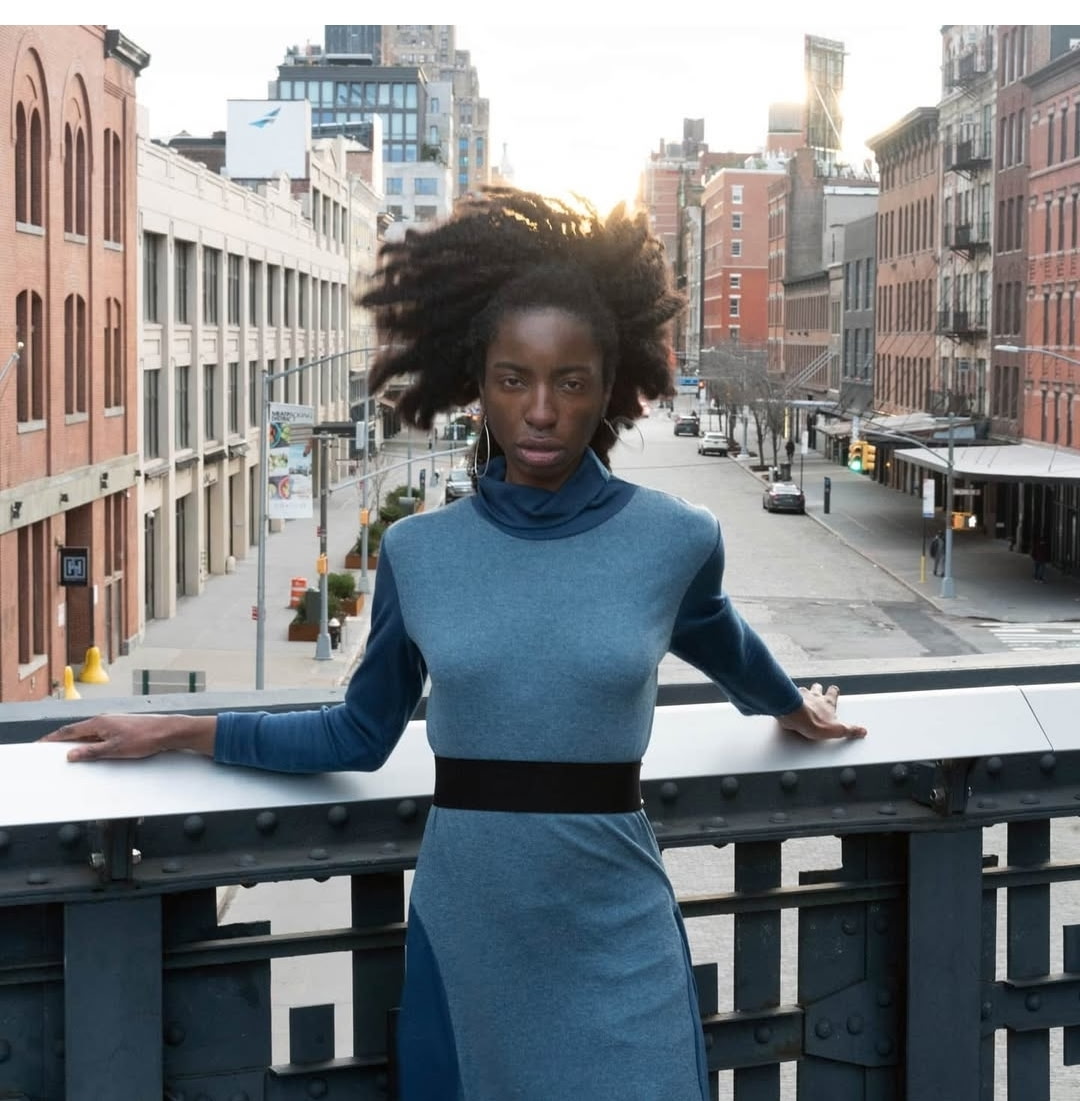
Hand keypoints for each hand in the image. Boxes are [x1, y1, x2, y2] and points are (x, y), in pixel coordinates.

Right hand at [39, 714, 215, 761]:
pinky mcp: (121, 728)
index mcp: (98, 723)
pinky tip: (92, 752)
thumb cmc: (144, 738)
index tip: (39, 744)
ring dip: (78, 744)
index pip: (68, 731)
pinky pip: (100, 736)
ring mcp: (113, 723)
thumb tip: (70, 754)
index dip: (52, 738)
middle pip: (77, 732)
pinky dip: (92, 744)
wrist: (167, 732)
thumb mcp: (114, 750)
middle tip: (49, 752)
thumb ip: (91, 752)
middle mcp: (104, 720)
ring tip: (68, 755)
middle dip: (62, 742)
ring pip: (89, 734)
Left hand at [776, 683, 866, 741]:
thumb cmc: (815, 722)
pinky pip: (789, 695)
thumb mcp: (837, 730)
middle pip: (817, 687)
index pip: (833, 692)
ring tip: (803, 698)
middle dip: (817, 689)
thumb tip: (862, 731)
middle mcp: (814, 696)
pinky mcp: (789, 699)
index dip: (833, 691)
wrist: (795, 717)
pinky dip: (790, 698)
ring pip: (803, 689)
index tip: (834, 691)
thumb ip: (850, 730)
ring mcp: (801, 695)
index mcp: (827, 702)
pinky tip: (788, 703)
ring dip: (804, 693)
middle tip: (818, 692)